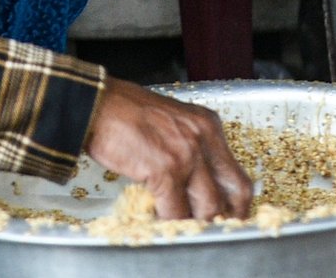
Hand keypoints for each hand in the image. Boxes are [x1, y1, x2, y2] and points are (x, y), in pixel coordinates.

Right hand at [84, 78, 253, 220]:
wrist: (97, 104)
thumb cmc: (125, 113)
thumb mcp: (172, 122)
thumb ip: (190, 149)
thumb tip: (195, 187)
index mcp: (208, 125)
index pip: (237, 173)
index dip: (236, 202)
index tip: (229, 216)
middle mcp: (204, 137)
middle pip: (236, 191)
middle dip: (226, 217)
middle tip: (213, 230)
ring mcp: (187, 153)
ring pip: (209, 207)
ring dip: (197, 224)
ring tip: (185, 230)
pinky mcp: (166, 169)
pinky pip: (176, 211)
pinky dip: (170, 223)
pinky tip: (161, 223)